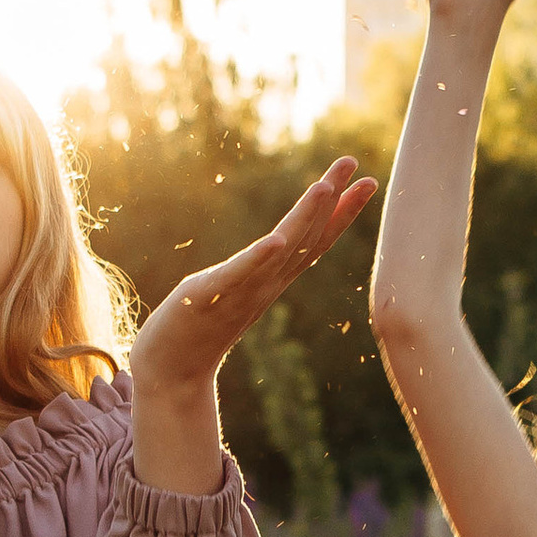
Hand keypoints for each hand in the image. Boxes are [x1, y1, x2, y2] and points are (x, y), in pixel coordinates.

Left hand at [128, 160, 378, 399]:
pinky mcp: (208, 298)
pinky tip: (277, 241)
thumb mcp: (232, 291)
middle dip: (332, 200)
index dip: (342, 211)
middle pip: (306, 238)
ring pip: (281, 252)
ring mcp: (240, 292)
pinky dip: (259, 259)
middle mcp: (264, 285)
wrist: (169, 373)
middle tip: (352, 163)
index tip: (367, 180)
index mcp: (271, 280)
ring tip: (323, 187)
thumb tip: (275, 249)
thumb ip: (254, 272)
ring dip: (303, 220)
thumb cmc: (196, 330)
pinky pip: (238, 276)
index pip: (315, 240)